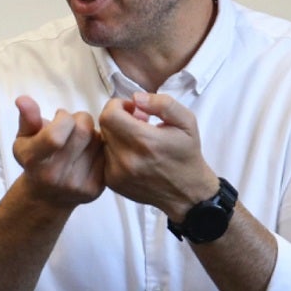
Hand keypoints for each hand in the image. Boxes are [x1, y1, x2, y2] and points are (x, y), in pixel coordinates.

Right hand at [12, 95, 105, 208]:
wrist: (47, 197)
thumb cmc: (35, 161)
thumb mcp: (24, 140)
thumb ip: (27, 118)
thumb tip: (22, 99)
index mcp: (34, 161)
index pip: (56, 135)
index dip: (63, 118)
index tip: (60, 117)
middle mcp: (54, 176)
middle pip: (83, 132)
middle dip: (81, 120)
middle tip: (73, 124)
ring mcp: (76, 185)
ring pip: (98, 141)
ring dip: (92, 133)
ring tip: (80, 140)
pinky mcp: (94, 190)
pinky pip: (106, 155)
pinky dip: (100, 148)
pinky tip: (88, 152)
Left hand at [96, 93, 218, 218]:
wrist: (187, 193)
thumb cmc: (187, 154)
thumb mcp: (186, 121)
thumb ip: (162, 104)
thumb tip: (136, 98)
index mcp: (144, 141)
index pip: (109, 114)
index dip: (119, 105)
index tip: (134, 110)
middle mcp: (127, 159)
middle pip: (105, 126)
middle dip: (119, 119)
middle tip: (138, 124)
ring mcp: (117, 173)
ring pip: (104, 141)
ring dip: (117, 136)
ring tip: (138, 142)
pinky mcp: (113, 183)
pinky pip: (105, 157)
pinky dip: (116, 152)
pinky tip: (134, 156)